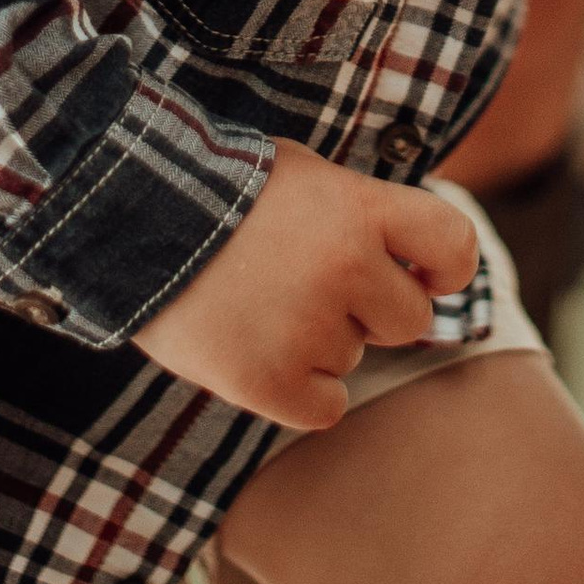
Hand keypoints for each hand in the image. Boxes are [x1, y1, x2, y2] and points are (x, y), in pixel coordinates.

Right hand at [136, 144, 478, 430]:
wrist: (128, 215)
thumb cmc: (220, 187)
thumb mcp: (304, 174)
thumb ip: (362, 213)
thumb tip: (413, 256)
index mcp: (360, 209)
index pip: (454, 246)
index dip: (447, 268)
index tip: (424, 274)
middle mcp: (346, 269)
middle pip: (409, 320)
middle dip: (372, 309)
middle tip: (310, 286)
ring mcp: (308, 329)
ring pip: (354, 359)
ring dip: (321, 342)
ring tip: (261, 302)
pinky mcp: (268, 383)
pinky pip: (325, 408)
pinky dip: (298, 391)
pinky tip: (258, 349)